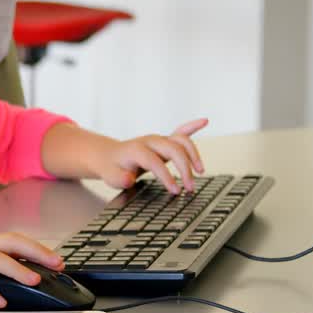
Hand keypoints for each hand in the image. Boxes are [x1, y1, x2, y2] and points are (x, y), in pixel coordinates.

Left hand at [92, 118, 207, 193]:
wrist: (108, 156)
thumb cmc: (111, 167)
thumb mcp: (110, 176)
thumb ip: (119, 178)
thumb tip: (129, 179)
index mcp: (137, 150)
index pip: (156, 162)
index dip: (167, 176)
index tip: (175, 190)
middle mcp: (150, 141)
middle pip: (174, 149)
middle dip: (185, 168)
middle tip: (190, 187)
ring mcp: (159, 140)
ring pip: (181, 141)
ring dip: (193, 155)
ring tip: (200, 171)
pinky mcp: (165, 141)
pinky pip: (181, 131)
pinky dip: (192, 126)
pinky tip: (204, 121)